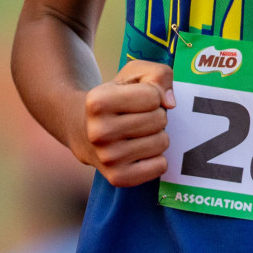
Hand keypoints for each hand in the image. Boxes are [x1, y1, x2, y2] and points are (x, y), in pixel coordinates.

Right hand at [75, 59, 175, 186]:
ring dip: (157, 135)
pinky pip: (160, 166)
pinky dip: (157, 158)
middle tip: (139, 117)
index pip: (153, 96)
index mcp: (98, 102)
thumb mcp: (132, 74)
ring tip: (138, 133)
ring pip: (162, 142)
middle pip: (159, 119)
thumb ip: (158, 74)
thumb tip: (170, 103)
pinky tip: (140, 151)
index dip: (152, 95)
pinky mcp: (118, 178)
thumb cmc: (114, 98)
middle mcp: (98, 132)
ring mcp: (107, 158)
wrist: (82, 131)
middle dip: (156, 115)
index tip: (137, 99)